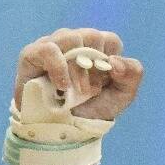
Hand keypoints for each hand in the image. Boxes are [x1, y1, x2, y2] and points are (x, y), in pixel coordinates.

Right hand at [13, 27, 144, 119]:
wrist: (65, 129)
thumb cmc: (93, 107)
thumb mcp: (122, 95)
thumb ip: (132, 75)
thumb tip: (115, 61)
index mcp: (97, 48)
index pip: (110, 40)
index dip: (111, 63)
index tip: (105, 83)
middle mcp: (75, 41)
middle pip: (92, 36)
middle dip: (95, 67)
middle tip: (91, 90)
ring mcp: (53, 45)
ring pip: (71, 37)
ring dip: (78, 69)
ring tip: (77, 91)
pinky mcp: (32, 54)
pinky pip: (48, 49)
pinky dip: (59, 67)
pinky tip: (63, 86)